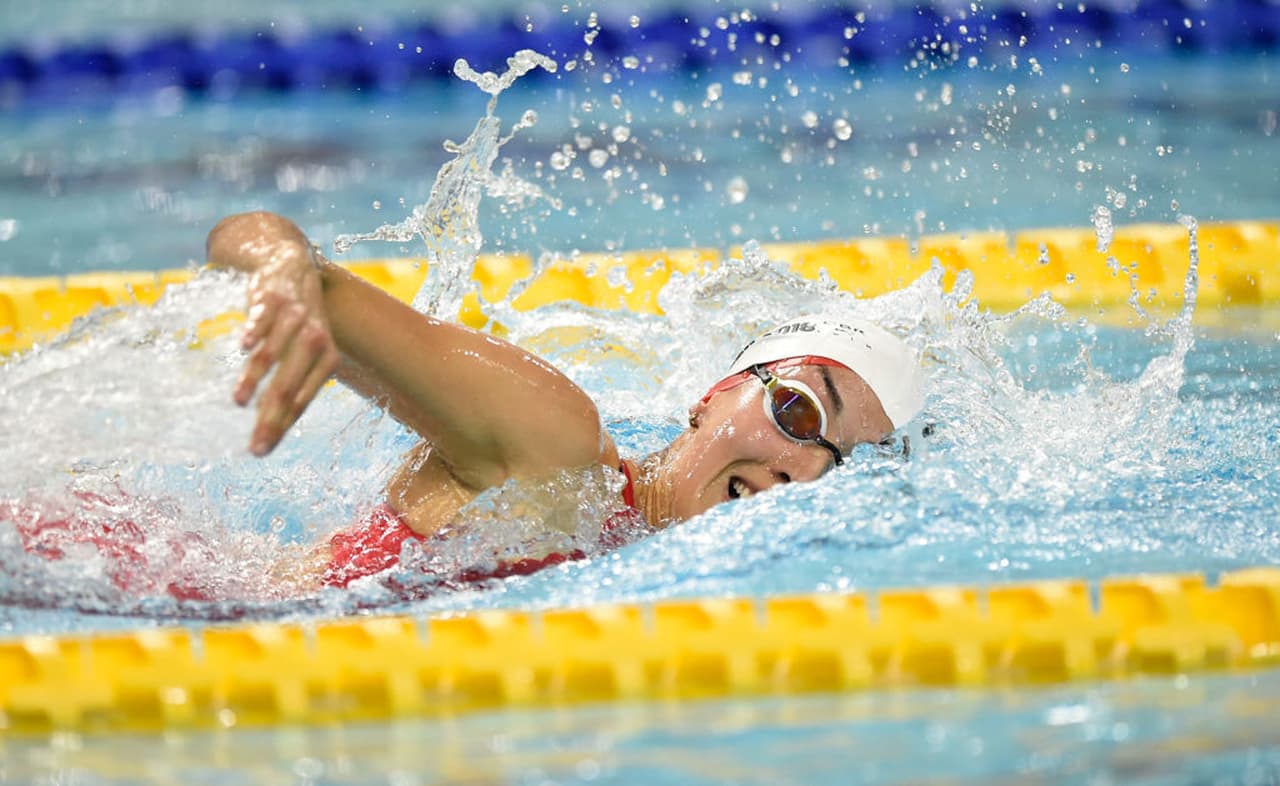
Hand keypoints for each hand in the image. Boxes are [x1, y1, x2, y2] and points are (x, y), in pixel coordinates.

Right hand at [233, 249, 339, 455]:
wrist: (292, 264)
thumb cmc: (296, 321)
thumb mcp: (302, 352)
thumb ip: (289, 386)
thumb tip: (269, 432)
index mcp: (327, 358)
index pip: (303, 399)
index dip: (282, 425)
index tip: (262, 449)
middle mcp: (315, 338)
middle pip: (290, 384)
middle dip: (271, 416)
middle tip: (255, 445)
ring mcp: (295, 317)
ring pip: (274, 353)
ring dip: (256, 377)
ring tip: (239, 402)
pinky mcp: (273, 297)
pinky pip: (263, 317)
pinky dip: (255, 330)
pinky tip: (245, 346)